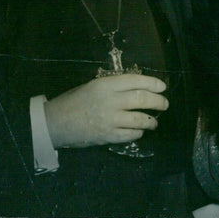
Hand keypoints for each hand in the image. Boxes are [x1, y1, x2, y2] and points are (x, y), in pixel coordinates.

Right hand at [43, 74, 167, 147]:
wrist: (54, 123)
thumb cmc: (74, 101)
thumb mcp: (93, 86)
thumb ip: (115, 87)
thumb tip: (140, 88)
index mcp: (106, 85)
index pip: (136, 81)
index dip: (153, 83)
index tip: (162, 87)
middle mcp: (110, 100)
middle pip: (143, 99)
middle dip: (158, 101)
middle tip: (164, 104)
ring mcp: (109, 119)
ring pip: (140, 119)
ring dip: (151, 120)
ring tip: (154, 121)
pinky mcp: (107, 136)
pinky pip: (130, 135)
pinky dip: (138, 133)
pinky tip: (139, 131)